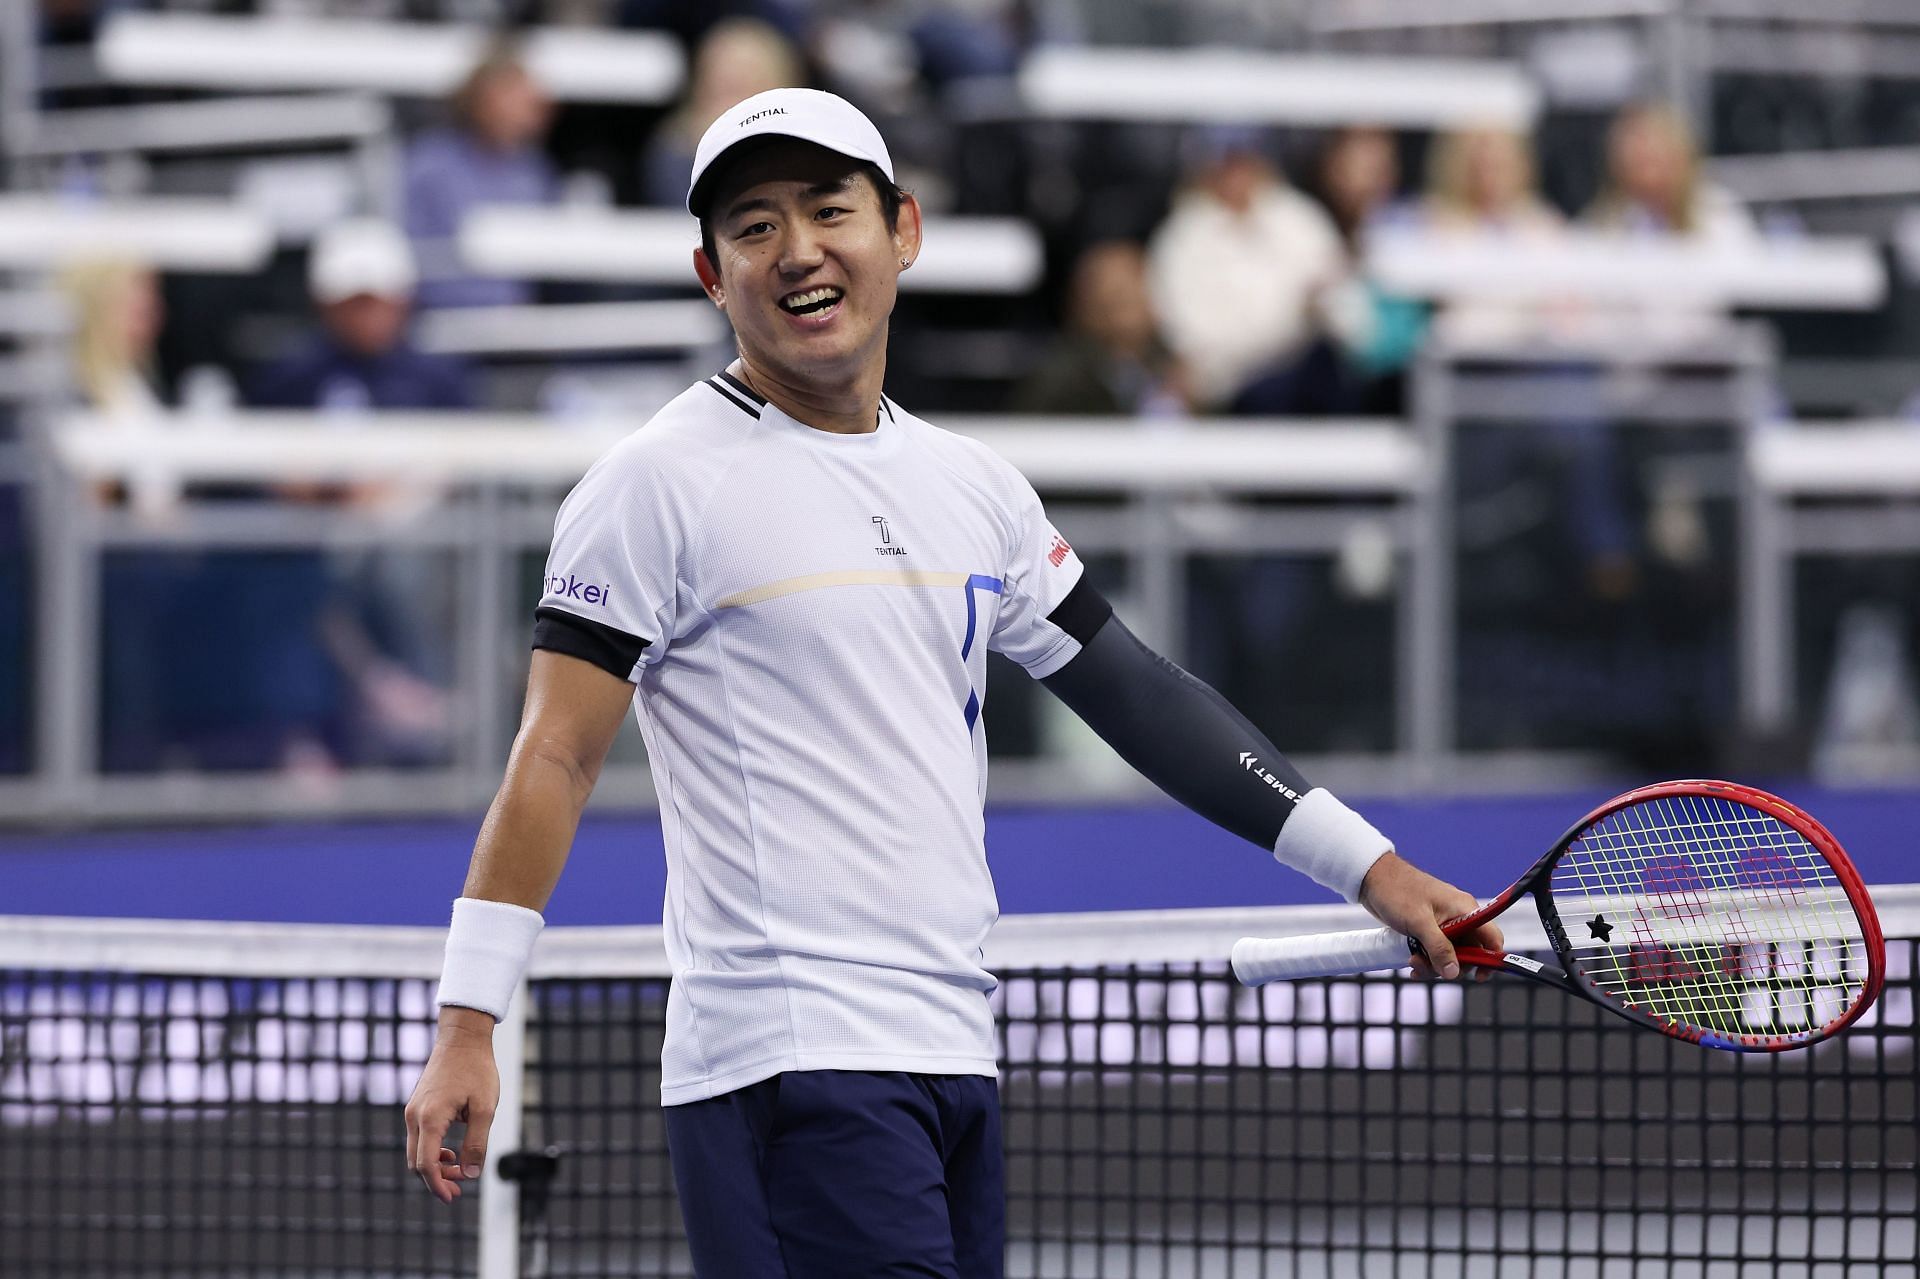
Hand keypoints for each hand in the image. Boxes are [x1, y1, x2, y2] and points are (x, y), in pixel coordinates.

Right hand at [404, 1008, 499, 1202]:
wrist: (463, 1038)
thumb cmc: (477, 1070)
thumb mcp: (485, 1108)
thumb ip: (477, 1143)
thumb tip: (470, 1174)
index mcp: (430, 1118)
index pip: (425, 1165)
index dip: (437, 1185)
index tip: (452, 1197)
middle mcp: (415, 1116)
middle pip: (416, 1162)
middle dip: (436, 1179)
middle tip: (460, 1187)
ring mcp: (412, 1110)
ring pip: (416, 1151)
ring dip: (434, 1165)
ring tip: (460, 1168)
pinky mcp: (416, 1106)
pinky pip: (418, 1137)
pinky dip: (431, 1150)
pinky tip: (451, 1152)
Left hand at [1356, 851, 1502, 980]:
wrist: (1372, 878)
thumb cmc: (1397, 891)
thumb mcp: (1419, 922)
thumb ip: (1439, 948)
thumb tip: (1453, 972)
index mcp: (1465, 909)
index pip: (1492, 938)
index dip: (1490, 959)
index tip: (1477, 976)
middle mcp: (1459, 917)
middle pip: (1470, 952)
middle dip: (1451, 965)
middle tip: (1428, 967)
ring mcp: (1444, 924)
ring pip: (1451, 955)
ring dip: (1434, 965)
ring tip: (1413, 963)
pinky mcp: (1428, 929)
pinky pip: (1435, 951)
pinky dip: (1426, 960)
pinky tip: (1412, 963)